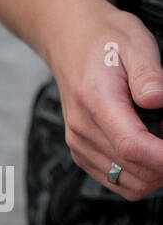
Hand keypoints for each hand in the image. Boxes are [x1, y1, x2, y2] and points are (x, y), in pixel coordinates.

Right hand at [48, 0, 162, 200]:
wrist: (69, 41)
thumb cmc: (105, 40)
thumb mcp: (135, 43)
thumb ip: (148, 74)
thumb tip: (159, 101)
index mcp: (96, 102)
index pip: (133, 146)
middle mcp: (82, 130)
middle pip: (134, 172)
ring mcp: (79, 144)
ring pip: (127, 184)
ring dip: (156, 175)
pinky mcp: (81, 152)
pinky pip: (115, 181)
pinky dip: (140, 176)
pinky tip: (151, 152)